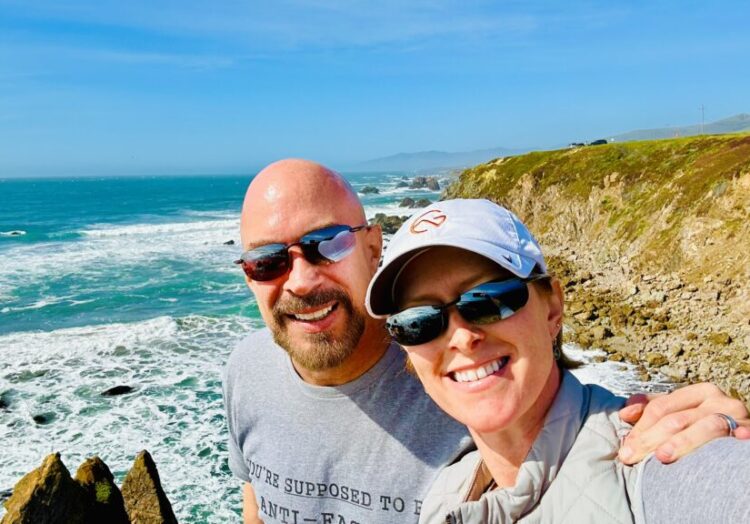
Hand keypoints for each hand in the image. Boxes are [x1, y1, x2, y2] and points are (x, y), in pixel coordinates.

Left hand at [618, 382, 749, 464]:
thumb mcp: (683, 414)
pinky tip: (713, 453)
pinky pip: (732, 444)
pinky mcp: (748, 435)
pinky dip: (723, 447)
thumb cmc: (707, 428)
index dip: (640, 426)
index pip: (661, 407)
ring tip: (661, 457)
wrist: (743, 439)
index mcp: (699, 393)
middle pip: (677, 419)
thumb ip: (655, 410)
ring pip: (703, 428)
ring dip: (681, 443)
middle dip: (650, 439)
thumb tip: (625, 414)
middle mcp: (718, 400)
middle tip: (631, 457)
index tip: (625, 446)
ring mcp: (736, 417)